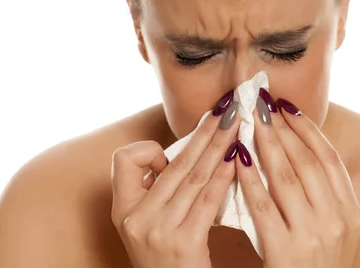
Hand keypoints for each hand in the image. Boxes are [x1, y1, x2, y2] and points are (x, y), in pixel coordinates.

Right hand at [110, 98, 240, 267]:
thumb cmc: (166, 258)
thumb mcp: (148, 224)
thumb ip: (160, 191)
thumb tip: (193, 152)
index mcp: (122, 210)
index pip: (123, 160)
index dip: (149, 150)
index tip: (168, 156)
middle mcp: (136, 218)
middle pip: (175, 163)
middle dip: (204, 131)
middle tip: (226, 107)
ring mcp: (158, 230)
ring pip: (194, 175)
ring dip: (219, 145)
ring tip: (237, 122)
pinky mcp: (183, 243)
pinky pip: (207, 199)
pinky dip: (224, 174)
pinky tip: (237, 157)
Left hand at [235, 90, 359, 267]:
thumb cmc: (316, 265)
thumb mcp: (334, 230)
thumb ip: (324, 196)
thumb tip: (299, 149)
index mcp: (351, 211)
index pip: (328, 158)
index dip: (307, 129)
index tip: (287, 107)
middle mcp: (337, 220)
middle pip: (306, 161)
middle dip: (281, 128)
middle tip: (261, 104)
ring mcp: (313, 236)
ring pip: (286, 177)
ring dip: (265, 144)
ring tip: (248, 122)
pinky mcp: (286, 253)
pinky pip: (263, 205)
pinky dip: (250, 178)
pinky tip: (237, 158)